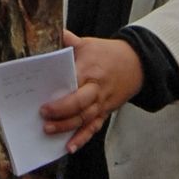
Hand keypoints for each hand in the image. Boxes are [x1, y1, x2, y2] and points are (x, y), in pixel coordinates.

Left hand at [39, 30, 143, 152]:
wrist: (136, 63)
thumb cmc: (107, 53)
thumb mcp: (87, 43)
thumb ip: (68, 39)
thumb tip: (51, 30)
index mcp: (89, 70)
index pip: (73, 82)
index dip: (60, 94)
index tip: (42, 100)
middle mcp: (96, 89)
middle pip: (80, 104)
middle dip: (61, 112)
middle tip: (43, 115)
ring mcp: (102, 103)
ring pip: (85, 119)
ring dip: (67, 128)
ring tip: (49, 131)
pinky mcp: (106, 112)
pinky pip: (94, 128)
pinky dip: (82, 139)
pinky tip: (70, 147)